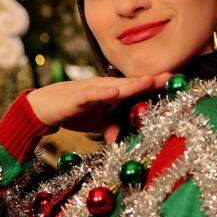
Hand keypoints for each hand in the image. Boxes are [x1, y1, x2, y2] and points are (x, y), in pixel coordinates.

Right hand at [27, 74, 171, 134]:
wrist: (41, 106)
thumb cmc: (72, 111)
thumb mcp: (95, 123)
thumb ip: (110, 128)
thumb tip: (120, 139)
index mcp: (112, 92)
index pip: (136, 88)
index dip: (154, 85)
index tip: (175, 82)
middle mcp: (105, 87)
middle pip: (131, 83)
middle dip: (150, 81)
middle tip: (171, 77)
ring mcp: (91, 89)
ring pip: (115, 85)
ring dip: (132, 84)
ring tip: (150, 81)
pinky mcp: (76, 96)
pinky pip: (91, 93)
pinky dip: (103, 92)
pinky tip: (115, 92)